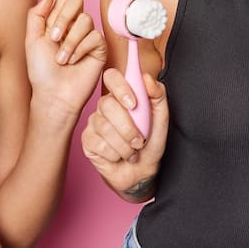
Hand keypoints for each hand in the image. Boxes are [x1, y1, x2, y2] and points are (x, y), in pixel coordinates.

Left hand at [25, 0, 106, 120]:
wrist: (53, 94)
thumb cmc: (42, 70)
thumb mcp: (32, 39)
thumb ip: (37, 14)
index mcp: (58, 20)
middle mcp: (74, 25)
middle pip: (76, 0)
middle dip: (63, 17)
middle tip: (53, 36)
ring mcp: (88, 35)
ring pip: (85, 19)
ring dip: (69, 40)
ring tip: (61, 58)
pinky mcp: (99, 48)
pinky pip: (93, 36)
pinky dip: (79, 49)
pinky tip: (73, 61)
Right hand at [81, 68, 168, 198]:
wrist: (142, 171)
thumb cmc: (150, 142)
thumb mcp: (161, 118)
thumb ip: (157, 95)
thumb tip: (147, 78)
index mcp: (122, 95)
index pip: (111, 77)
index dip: (120, 87)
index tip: (134, 104)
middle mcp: (105, 106)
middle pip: (107, 105)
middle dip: (128, 127)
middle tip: (140, 140)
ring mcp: (94, 122)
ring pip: (105, 128)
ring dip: (125, 145)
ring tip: (132, 151)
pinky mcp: (87, 140)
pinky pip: (100, 144)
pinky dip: (116, 155)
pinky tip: (119, 156)